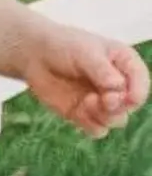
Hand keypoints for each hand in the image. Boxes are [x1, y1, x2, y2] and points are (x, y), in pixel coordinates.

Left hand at [19, 22, 148, 138]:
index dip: (138, 93)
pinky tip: (78, 110)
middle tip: (105, 99)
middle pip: (130, 106)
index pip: (141, 83)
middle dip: (118, 106)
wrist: (34, 54)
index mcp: (125, 64)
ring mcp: (102, 101)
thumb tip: (117, 87)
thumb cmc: (63, 45)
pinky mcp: (86, 114)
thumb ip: (101, 69)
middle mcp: (118, 85)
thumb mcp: (83, 51)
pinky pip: (97, 130)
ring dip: (104, 116)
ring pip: (116, 121)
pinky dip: (90, 124)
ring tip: (87, 102)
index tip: (128, 98)